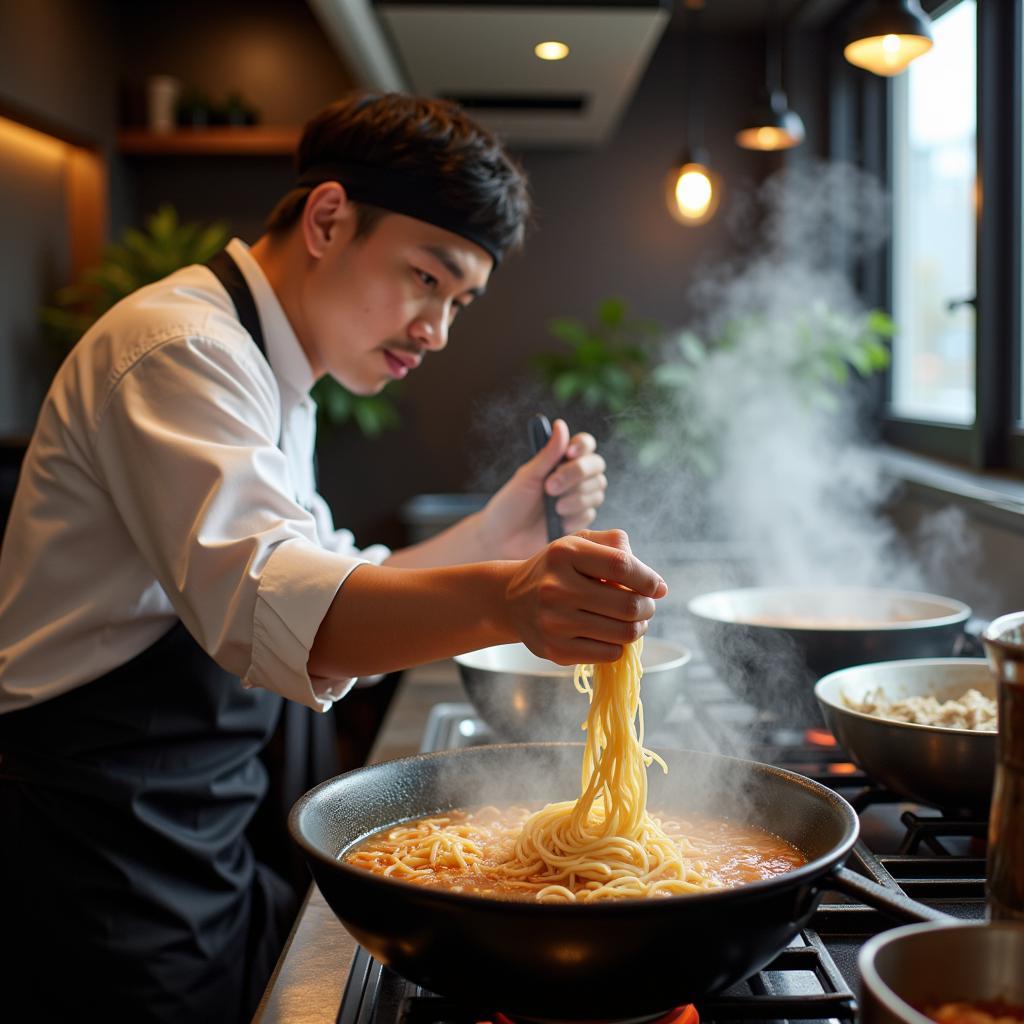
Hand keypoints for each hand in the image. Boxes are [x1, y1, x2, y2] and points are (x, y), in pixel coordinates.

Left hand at [477, 419, 607, 560]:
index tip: (569, 453)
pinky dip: (574, 517)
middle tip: (550, 487)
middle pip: (596, 466)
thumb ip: (548, 454)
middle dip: (575, 475)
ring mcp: (580, 498)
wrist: (504, 539)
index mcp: (561, 461)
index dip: (582, 447)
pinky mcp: (581, 520)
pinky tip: (557, 522)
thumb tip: (560, 424)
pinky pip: (590, 513)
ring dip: (574, 498)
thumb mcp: (527, 476)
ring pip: (596, 490)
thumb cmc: (512, 504)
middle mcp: (575, 477)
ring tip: (553, 509)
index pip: (585, 445)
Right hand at [504, 529, 667, 664]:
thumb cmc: (556, 569)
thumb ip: (615, 544)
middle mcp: (556, 588)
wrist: (510, 600)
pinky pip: (609, 654)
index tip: (658, 588)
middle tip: (645, 607)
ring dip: (637, 628)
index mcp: (565, 554)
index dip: (648, 579)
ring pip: (623, 633)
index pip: (622, 566)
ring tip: (632, 621)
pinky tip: (609, 635)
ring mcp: (554, 622)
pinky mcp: (555, 650)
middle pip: (628, 605)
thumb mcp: (578, 542)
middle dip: (647, 608)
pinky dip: (618, 646)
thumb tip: (654, 583)